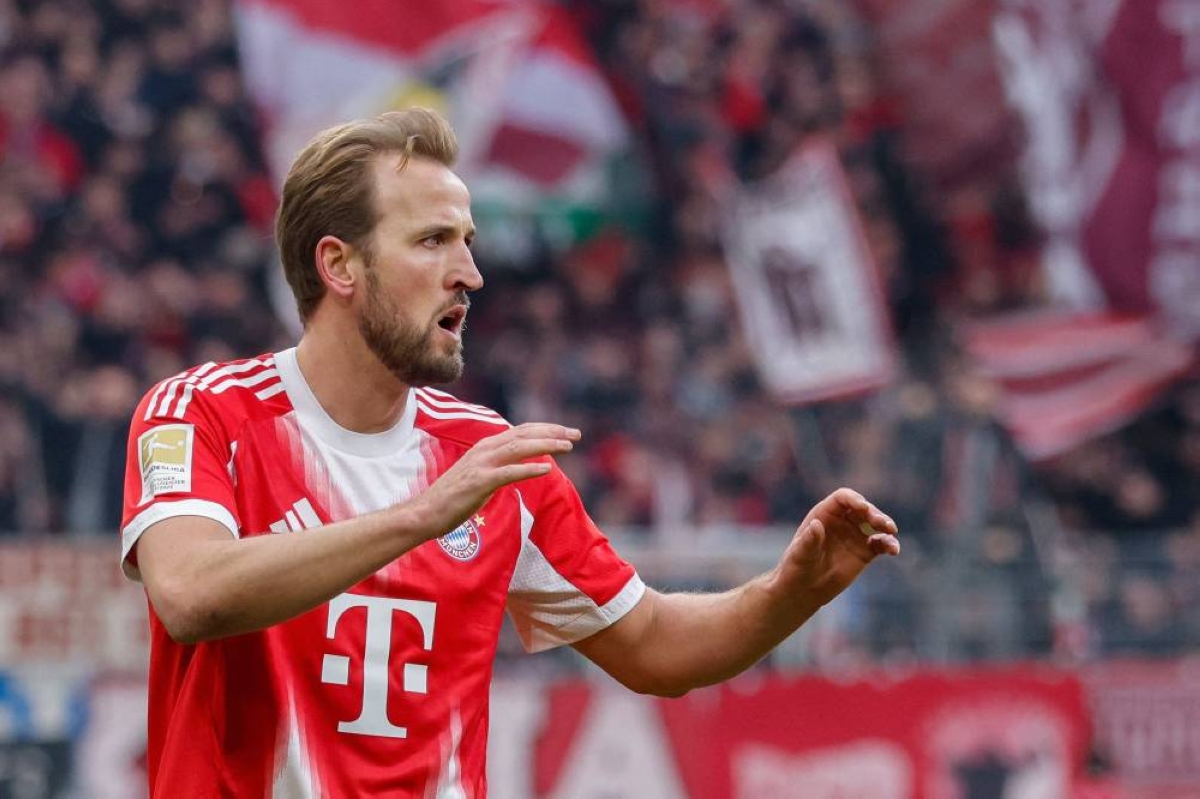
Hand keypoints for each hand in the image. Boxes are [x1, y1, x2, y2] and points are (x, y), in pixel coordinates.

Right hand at [407, 423, 579, 538]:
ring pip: (518, 448)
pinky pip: (508, 473)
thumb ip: (498, 466)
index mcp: (485, 447)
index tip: (566, 432)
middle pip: (523, 434)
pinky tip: (546, 470)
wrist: (425, 512)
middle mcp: (484, 450)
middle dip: (552, 432)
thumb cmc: (453, 498)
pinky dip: (528, 469)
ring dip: (545, 445)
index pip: (520, 431)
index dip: (545, 429)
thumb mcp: (479, 475)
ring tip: (568, 447)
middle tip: (576, 434)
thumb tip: (520, 465)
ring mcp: (481, 465)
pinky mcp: (479, 482)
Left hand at [774, 487, 899, 608]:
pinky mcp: (864, 552)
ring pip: (875, 524)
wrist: (804, 589)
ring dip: (885, 525)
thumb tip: (816, 525)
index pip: (842, 498)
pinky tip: (893, 550)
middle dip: (873, 513)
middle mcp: (841, 521)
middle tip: (881, 523)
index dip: (853, 499)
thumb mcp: (800, 554)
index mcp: (824, 514)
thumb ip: (808, 540)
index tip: (863, 507)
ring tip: (891, 531)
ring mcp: (854, 535)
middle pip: (862, 508)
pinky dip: (889, 544)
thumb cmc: (796, 568)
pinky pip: (881, 544)